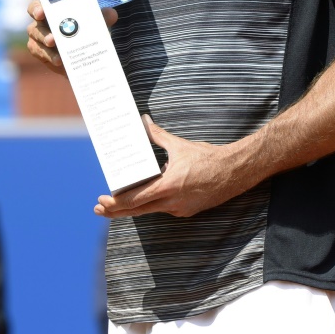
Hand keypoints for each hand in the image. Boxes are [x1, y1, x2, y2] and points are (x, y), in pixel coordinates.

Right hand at [16, 0, 117, 74]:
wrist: (84, 59)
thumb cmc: (87, 32)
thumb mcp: (97, 22)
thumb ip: (102, 17)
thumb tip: (111, 13)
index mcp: (53, 0)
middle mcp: (42, 13)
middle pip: (32, 7)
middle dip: (36, 9)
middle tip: (42, 13)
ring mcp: (37, 31)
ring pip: (36, 31)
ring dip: (45, 35)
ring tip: (54, 41)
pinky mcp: (37, 48)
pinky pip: (39, 50)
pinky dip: (49, 54)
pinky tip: (58, 58)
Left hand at [94, 115, 246, 218]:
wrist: (235, 171)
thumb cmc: (208, 158)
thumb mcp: (179, 146)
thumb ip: (157, 135)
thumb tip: (143, 122)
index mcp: (168, 186)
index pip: (135, 200)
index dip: (116, 204)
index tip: (102, 201)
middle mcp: (173, 202)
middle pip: (137, 211)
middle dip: (116, 211)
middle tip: (99, 209)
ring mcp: (180, 209)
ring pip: (150, 211)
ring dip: (133, 207)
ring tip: (115, 203)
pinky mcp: (187, 210)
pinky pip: (164, 208)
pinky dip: (151, 204)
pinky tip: (145, 196)